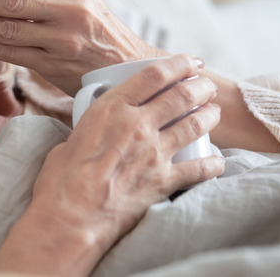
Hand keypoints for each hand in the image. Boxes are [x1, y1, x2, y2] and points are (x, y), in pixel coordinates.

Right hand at [0, 55, 224, 276]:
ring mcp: (153, 153)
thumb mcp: (72, 138)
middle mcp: (137, 125)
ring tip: (214, 112)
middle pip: (181, 94)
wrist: (69, 218)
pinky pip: (199, 169)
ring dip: (209, 115)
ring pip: (195, 124)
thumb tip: (96, 129)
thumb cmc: (61, 181)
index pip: (154, 74)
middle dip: (200, 86)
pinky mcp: (163, 181)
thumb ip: (92, 127)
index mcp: (111, 108)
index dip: (178, 63)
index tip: (190, 61)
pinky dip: (213, 164)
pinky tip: (218, 161)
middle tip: (206, 85)